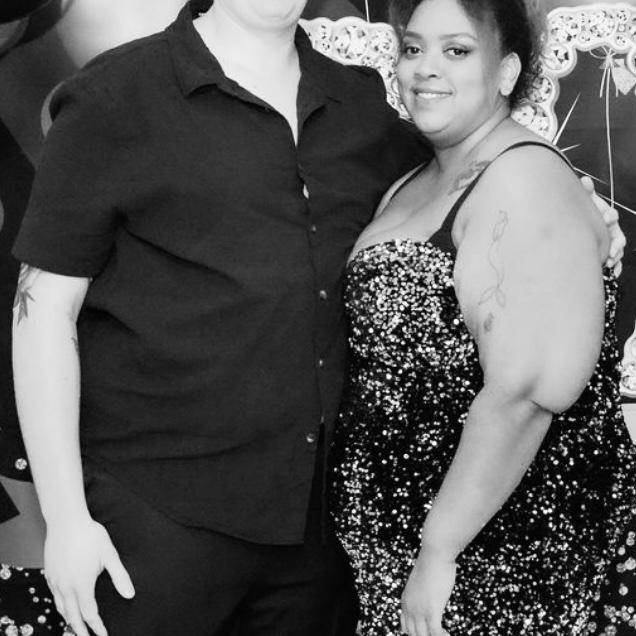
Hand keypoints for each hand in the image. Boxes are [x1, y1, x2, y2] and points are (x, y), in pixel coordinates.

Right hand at [44, 516, 134, 635]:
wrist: (66, 521)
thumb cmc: (90, 535)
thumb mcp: (109, 554)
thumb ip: (120, 576)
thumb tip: (130, 595)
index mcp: (82, 584)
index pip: (89, 614)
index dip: (97, 627)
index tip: (104, 635)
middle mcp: (66, 587)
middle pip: (72, 616)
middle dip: (81, 630)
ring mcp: (55, 581)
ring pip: (61, 608)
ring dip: (70, 620)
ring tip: (77, 628)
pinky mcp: (49, 574)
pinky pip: (54, 597)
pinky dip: (61, 607)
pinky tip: (66, 605)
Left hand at [400, 549, 455, 635]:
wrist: (434, 553)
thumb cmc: (432, 562)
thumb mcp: (422, 580)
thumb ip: (422, 591)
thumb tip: (431, 593)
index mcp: (405, 599)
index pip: (405, 626)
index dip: (416, 633)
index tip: (428, 632)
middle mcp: (409, 607)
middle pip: (413, 633)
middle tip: (437, 634)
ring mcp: (419, 609)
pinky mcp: (431, 609)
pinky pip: (435, 633)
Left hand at [580, 176, 624, 275]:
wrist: (585, 225)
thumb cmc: (588, 213)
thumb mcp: (586, 203)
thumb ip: (587, 193)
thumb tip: (584, 180)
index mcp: (608, 218)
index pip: (612, 216)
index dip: (609, 217)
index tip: (606, 218)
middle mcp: (613, 231)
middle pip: (619, 237)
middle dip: (616, 244)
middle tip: (611, 251)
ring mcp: (612, 243)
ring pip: (618, 251)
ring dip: (615, 257)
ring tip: (609, 263)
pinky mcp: (609, 254)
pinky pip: (615, 262)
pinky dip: (615, 268)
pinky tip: (612, 274)